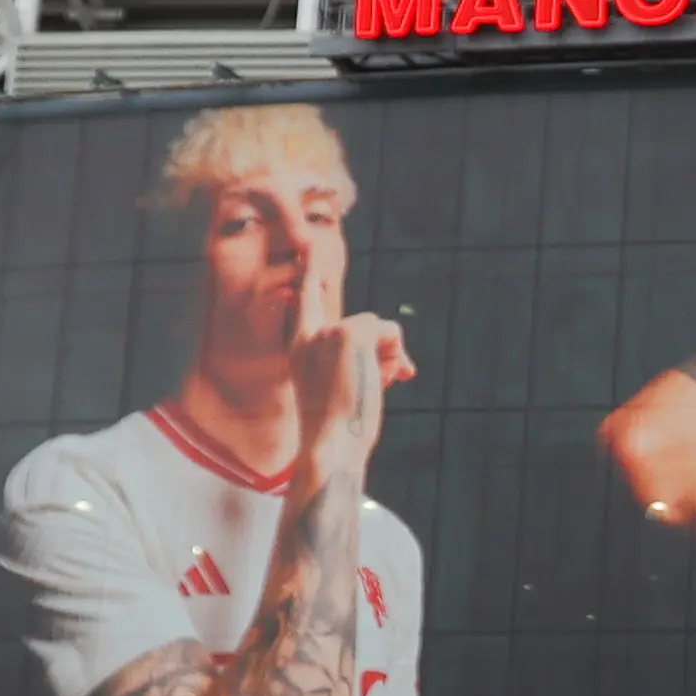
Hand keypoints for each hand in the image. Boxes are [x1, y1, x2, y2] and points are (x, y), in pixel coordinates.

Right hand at [290, 251, 415, 473]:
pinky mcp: (350, 332)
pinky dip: (396, 354)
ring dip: (389, 357)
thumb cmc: (338, 429)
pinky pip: (389, 331)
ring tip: (381, 387)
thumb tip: (396, 358)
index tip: (306, 251)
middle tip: (391, 363)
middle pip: (357, 319)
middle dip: (379, 343)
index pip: (303, 303)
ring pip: (377, 328)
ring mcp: (328, 331)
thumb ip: (349, 361)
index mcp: (298, 349)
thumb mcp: (337, 389)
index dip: (307, 276)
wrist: (331, 444)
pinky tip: (388, 378)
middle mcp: (308, 335)